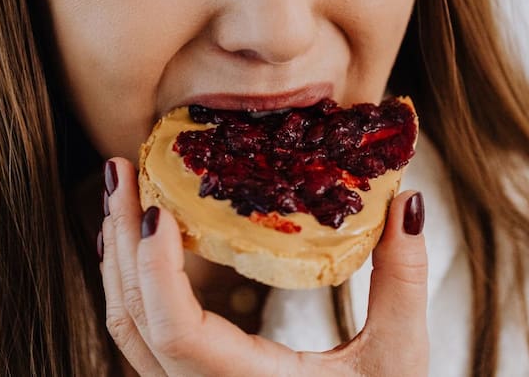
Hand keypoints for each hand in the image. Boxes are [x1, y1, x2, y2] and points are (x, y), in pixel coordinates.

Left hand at [98, 157, 429, 375]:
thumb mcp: (397, 357)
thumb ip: (402, 281)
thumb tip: (408, 202)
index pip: (174, 330)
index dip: (154, 268)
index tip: (157, 210)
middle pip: (133, 319)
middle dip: (120, 240)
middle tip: (123, 171)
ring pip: (129, 328)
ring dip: (120, 257)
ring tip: (123, 192)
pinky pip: (143, 334)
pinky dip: (135, 283)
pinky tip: (142, 241)